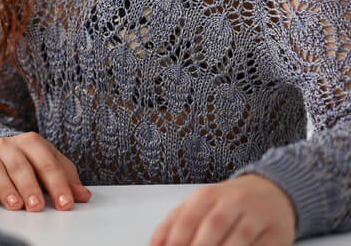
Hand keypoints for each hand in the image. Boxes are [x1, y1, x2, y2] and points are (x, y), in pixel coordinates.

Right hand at [0, 132, 91, 210]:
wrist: (5, 153)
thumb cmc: (32, 162)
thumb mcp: (53, 167)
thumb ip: (68, 180)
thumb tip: (82, 195)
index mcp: (31, 142)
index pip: (46, 163)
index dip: (57, 184)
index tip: (65, 203)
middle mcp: (8, 146)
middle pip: (20, 166)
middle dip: (29, 187)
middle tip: (37, 205)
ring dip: (6, 189)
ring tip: (15, 205)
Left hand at [149, 175, 295, 245]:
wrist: (271, 192)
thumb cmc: (227, 203)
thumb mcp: (199, 205)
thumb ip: (175, 223)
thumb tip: (155, 244)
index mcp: (208, 194)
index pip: (187, 217)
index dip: (176, 238)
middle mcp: (234, 201)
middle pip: (213, 226)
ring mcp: (258, 216)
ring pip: (238, 239)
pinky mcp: (277, 233)